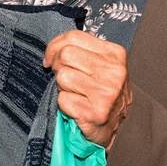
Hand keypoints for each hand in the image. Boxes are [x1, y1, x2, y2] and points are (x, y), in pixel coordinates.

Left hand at [43, 30, 131, 148]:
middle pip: (66, 54)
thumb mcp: (102, 64)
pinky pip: (62, 99)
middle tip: (65, 79)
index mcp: (115, 54)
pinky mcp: (95, 113)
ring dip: (62, 87)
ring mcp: (106, 93)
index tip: (51, 58)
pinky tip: (76, 107)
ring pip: (63, 76)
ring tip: (74, 93)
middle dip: (58, 66)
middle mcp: (114, 71)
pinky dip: (64, 104)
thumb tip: (54, 48)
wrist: (114, 128)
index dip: (55, 46)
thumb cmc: (103, 92)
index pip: (74, 37)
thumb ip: (82, 50)